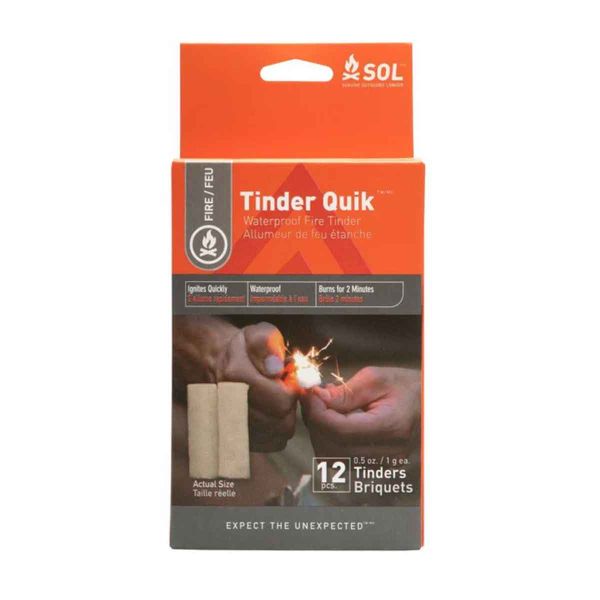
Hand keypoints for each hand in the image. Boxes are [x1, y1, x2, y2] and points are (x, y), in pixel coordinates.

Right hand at [173, 317, 296, 451]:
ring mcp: (231, 423)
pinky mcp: (237, 437)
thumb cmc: (243, 348)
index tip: (288, 380)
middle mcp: (230, 403)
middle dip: (290, 406)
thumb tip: (275, 369)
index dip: (292, 391)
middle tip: (284, 391)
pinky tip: (271, 413)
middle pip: (281, 421)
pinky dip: (277, 431)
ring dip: (285, 418)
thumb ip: (267, 345)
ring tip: (277, 400)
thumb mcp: (257, 334)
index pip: (281, 400)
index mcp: (236, 376)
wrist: (217, 362)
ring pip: (278, 434)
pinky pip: (271, 443)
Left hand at [301, 366, 420, 458]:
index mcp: (390, 427)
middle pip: (331, 448)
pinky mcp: (376, 466)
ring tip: (326, 406)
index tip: (310, 393)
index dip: (317, 412)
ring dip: (320, 432)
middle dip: (314, 422)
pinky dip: (330, 440)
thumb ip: (345, 392)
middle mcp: (387, 453)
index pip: (339, 430)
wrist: (431, 404)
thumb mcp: (376, 379)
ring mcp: (382, 464)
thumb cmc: (407, 387)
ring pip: (332, 459)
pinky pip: (341, 460)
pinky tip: (335, 420)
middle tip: (314, 397)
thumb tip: (315, 399)